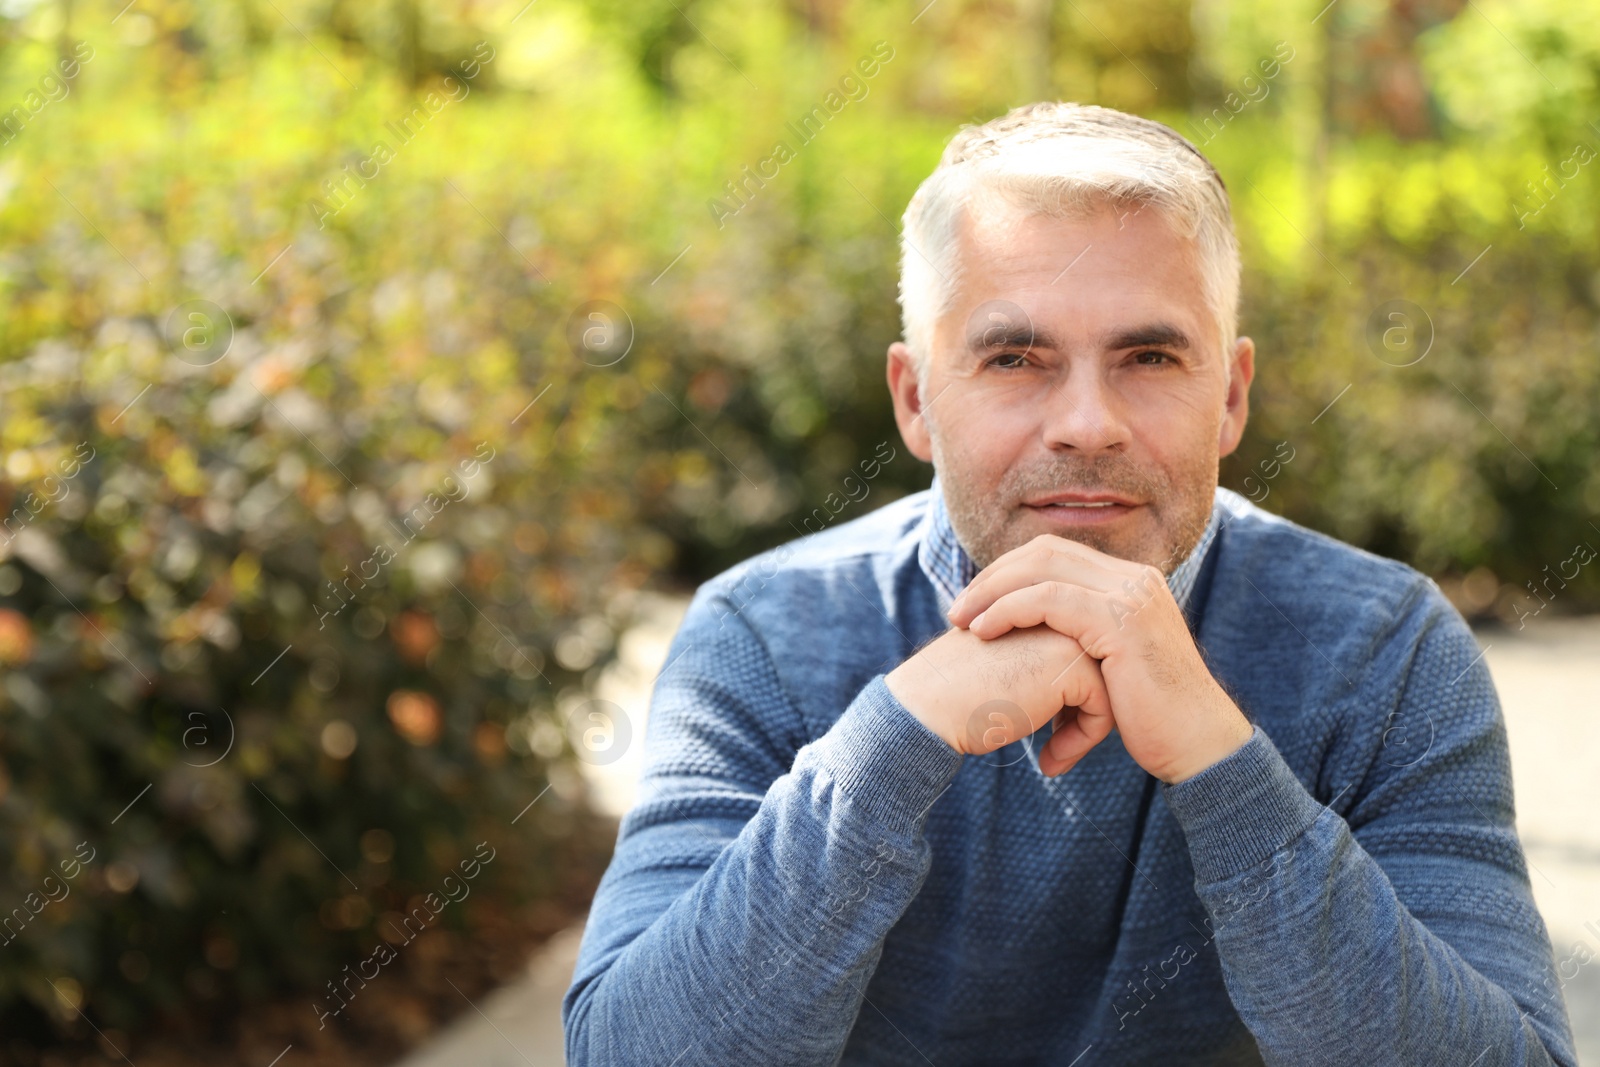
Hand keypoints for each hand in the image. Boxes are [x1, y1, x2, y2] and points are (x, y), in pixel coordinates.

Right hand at [885, 624, 1112, 776]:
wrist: (926, 705)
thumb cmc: (958, 693)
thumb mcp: (1009, 667)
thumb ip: (1044, 662)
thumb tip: (1083, 695)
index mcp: (1041, 602)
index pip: (1087, 653)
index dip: (1074, 700)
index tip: (1054, 731)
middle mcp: (1058, 608)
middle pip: (1105, 668)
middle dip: (1089, 712)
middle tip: (1059, 748)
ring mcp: (1067, 630)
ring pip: (1111, 685)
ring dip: (1089, 728)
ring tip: (1054, 756)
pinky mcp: (1070, 662)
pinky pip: (1104, 706)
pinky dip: (1084, 739)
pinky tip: (1048, 761)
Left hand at [945, 534, 1253, 784]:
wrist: (1198, 745)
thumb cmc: (1152, 717)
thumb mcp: (1110, 665)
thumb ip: (1080, 640)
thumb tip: (1033, 641)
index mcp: (1130, 581)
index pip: (1055, 553)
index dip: (1008, 572)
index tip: (973, 603)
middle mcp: (1134, 577)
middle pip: (1044, 551)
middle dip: (993, 578)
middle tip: (956, 610)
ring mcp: (1131, 595)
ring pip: (1042, 568)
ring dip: (992, 592)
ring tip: (961, 623)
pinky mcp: (1122, 621)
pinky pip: (1050, 599)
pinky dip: (1009, 610)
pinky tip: (984, 633)